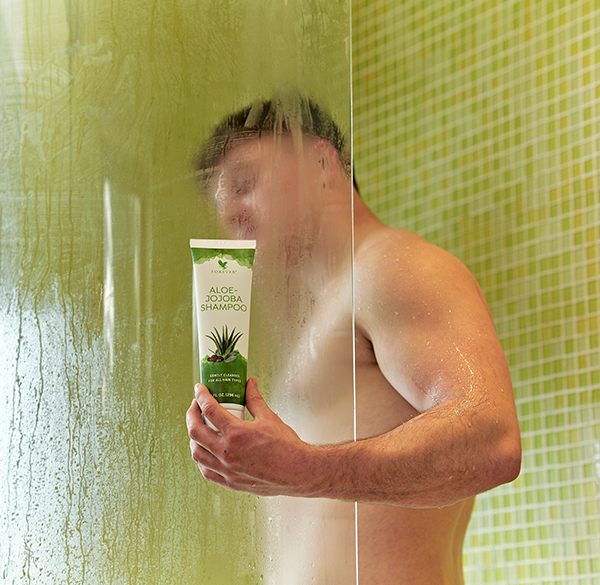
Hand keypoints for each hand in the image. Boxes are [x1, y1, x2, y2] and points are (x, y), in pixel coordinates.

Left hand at [186, 378, 321, 496]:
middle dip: (192, 415)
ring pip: (197, 453)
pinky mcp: (230, 482)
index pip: (210, 410)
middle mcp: (228, 452)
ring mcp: (227, 469)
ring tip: (198, 427)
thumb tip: (250, 384)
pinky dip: (201, 459)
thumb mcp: (269, 417)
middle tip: (196, 406)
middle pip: (196, 431)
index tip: (200, 390)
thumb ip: (254, 399)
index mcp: (237, 433)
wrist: (297, 472)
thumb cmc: (286, 447)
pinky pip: (206, 471)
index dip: (202, 396)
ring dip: (194, 437)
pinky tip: (205, 450)